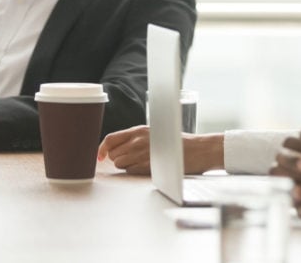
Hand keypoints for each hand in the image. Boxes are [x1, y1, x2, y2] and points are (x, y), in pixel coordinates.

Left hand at [97, 126, 223, 174]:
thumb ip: (136, 139)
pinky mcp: (148, 165)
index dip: (102, 149)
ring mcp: (143, 153)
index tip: (100, 156)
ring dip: (127, 166)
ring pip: (120, 164)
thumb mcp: (155, 133)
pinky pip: (131, 171)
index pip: (110, 139)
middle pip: (113, 153)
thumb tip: (116, 149)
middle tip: (132, 159)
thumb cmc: (178, 143)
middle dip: (118, 158)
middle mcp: (138, 139)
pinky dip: (136, 171)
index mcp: (139, 130)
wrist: (199, 149)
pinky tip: (148, 167)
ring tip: (143, 162)